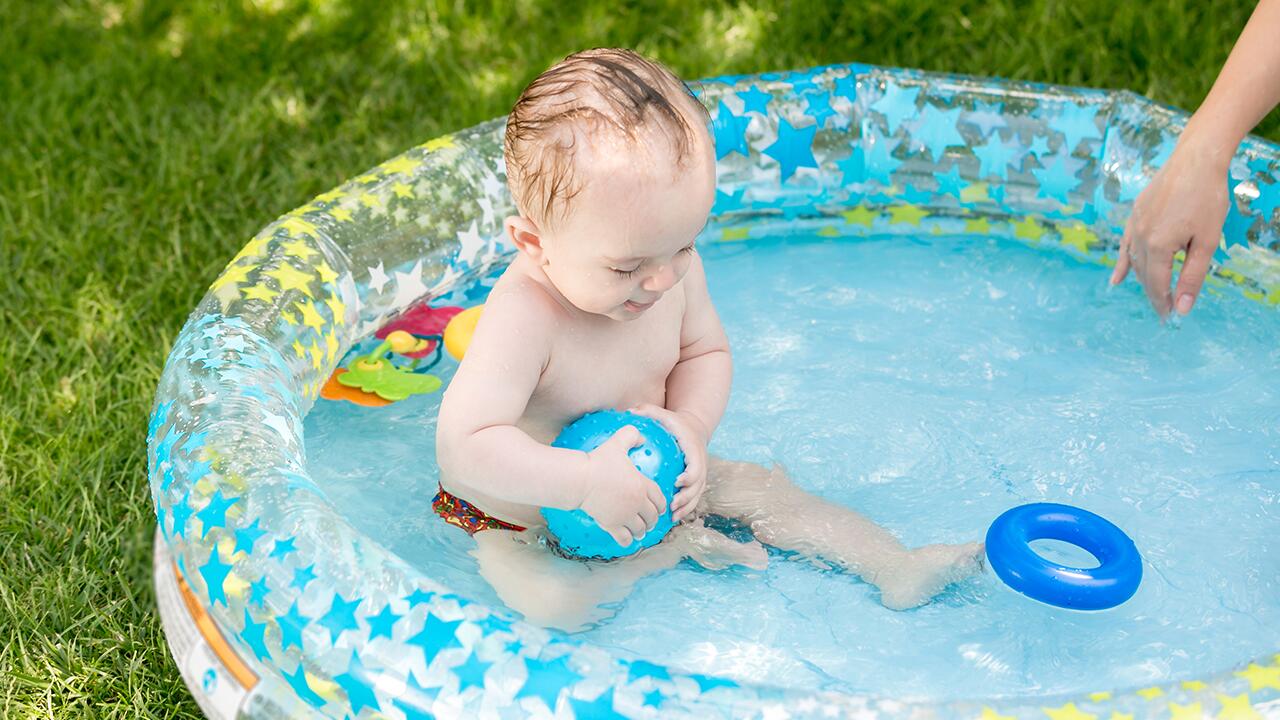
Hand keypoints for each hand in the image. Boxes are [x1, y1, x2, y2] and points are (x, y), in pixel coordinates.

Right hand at [578, 425, 667, 546]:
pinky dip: (627, 541)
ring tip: (639, 532)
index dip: (662, 505)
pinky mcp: (611, 525)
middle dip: (653, 520)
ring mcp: (625, 515)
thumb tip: (642, 437)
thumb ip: (631, 436)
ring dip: (641, 531)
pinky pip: (624, 538)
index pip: (659, 499)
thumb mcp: (616, 443)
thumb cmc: (598, 460)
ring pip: (640, 529)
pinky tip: (626, 541)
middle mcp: (637, 503)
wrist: (580, 479)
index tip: (661, 508)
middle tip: (650, 521)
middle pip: (652, 516)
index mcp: (642, 485)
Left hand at [629, 404, 708, 521]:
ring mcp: (700, 473)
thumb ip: (648, 411)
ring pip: (697, 494)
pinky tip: (672, 517)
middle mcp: (700, 463)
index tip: (677, 482)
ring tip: (673, 516)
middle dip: (687, 498)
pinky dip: (686, 508)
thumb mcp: (664, 414)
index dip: (689, 476)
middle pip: (698, 485)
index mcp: (694, 450)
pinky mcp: (697, 480)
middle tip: (672, 505)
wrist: (695, 427)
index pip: (696, 466)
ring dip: (687, 506)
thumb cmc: (675, 422)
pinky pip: (694, 497)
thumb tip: (629, 411)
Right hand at [1111, 138, 1228, 316]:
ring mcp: (1134, 225)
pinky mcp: (1134, 215)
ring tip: (1154, 295)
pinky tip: (1117, 278)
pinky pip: (1126, 246)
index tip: (1171, 319)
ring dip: (1143, 280)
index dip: (1163, 303)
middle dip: (1154, 295)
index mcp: (1158, 246)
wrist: (1196, 160)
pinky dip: (1123, 263)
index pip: (1156, 285)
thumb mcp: (1207, 241)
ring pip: (1134, 261)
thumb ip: (1192, 276)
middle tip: (1167, 310)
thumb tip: (1183, 308)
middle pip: (1144, 275)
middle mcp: (1140, 238)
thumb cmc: (1207, 198)